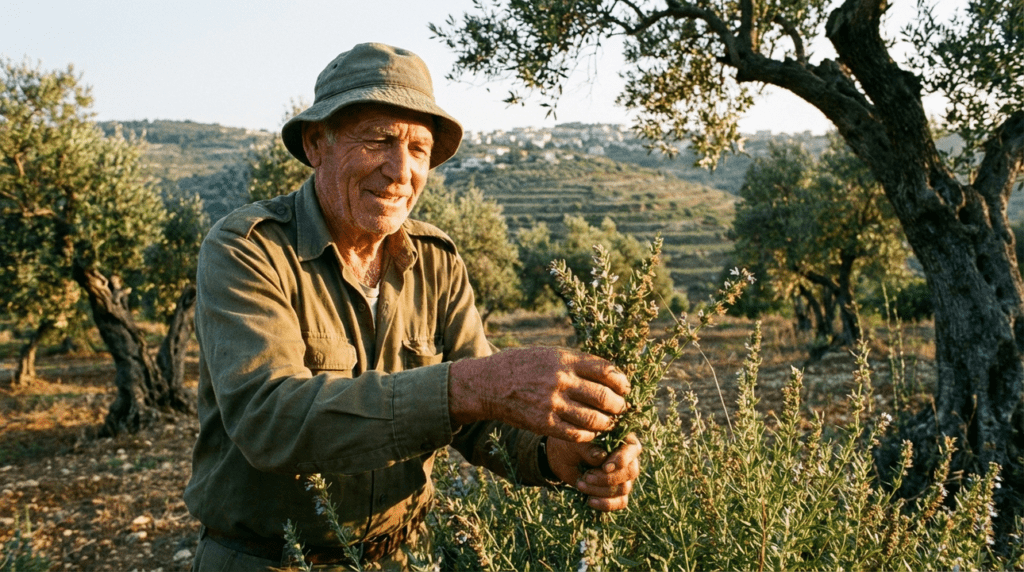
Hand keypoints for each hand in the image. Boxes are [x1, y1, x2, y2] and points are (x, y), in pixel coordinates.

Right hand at [449, 347, 629, 441]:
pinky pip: (577, 434)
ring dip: (607, 423)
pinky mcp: (543, 423)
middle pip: (605, 397)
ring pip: (594, 419)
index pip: (606, 371)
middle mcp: (561, 380)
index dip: (621, 382)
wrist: (488, 383)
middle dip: (619, 405)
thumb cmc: (521, 365)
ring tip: (608, 422)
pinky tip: (590, 432)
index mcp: (565, 359)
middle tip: (620, 408)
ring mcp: (552, 403)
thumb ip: (576, 362)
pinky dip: (589, 435)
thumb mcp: (549, 353)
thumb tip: (608, 372)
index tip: (624, 388)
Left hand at [546, 433, 640, 511]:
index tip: (605, 468)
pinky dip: (606, 504)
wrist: (561, 458)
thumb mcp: (577, 443)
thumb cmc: (571, 445)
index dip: (622, 459)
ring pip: (624, 488)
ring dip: (601, 490)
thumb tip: (602, 456)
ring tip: (581, 485)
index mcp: (621, 440)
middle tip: (587, 476)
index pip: (633, 448)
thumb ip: (589, 448)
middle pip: (631, 472)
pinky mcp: (616, 492)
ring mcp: (623, 477)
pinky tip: (590, 501)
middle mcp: (626, 459)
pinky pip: (621, 502)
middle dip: (608, 478)